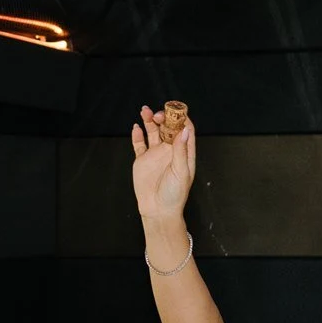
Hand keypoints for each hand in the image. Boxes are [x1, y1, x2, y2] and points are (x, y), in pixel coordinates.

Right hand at [130, 105, 195, 222]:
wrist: (158, 210)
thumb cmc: (174, 195)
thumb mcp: (181, 172)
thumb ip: (180, 150)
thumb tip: (184, 130)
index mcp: (183, 153)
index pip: (185, 130)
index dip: (181, 118)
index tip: (175, 111)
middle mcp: (170, 151)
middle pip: (168, 127)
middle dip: (163, 117)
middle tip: (157, 115)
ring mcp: (156, 154)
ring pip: (153, 131)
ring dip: (150, 120)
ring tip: (145, 111)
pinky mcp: (143, 160)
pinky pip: (140, 143)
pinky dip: (137, 134)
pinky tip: (136, 127)